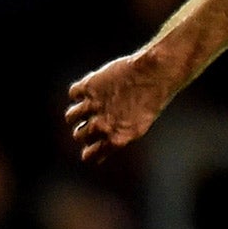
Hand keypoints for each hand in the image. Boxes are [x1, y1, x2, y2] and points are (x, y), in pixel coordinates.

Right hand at [66, 51, 180, 161]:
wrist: (156, 75)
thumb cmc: (154, 99)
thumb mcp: (141, 124)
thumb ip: (121, 134)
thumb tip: (109, 142)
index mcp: (118, 138)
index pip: (92, 153)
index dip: (88, 153)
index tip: (87, 152)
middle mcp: (102, 125)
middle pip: (79, 135)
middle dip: (82, 132)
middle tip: (87, 127)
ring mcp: (94, 105)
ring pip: (71, 116)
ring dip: (75, 115)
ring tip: (82, 110)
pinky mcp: (89, 86)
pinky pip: (73, 93)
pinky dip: (78, 93)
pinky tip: (86, 91)